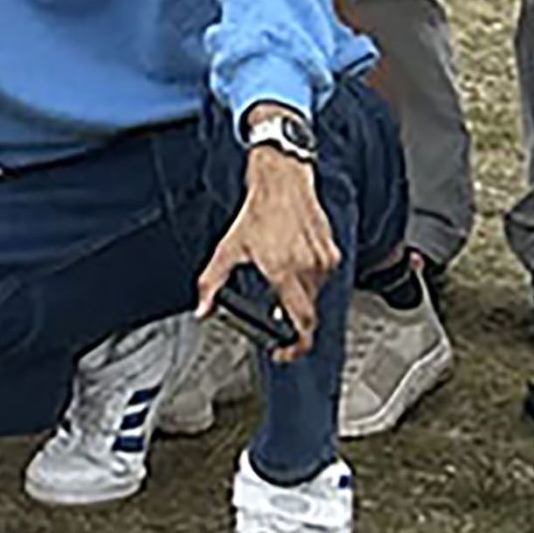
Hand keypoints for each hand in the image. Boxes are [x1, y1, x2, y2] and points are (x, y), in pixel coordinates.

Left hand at [195, 147, 340, 366]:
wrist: (282, 181)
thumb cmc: (258, 212)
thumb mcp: (228, 249)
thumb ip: (212, 283)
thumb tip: (202, 309)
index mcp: (284, 271)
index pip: (302, 323)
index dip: (296, 345)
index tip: (286, 350)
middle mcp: (308, 268)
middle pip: (307, 312)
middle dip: (291, 318)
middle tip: (276, 313)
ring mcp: (323, 260)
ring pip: (315, 294)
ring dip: (299, 295)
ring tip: (281, 277)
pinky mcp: (331, 251)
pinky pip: (322, 277)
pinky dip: (308, 279)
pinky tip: (293, 263)